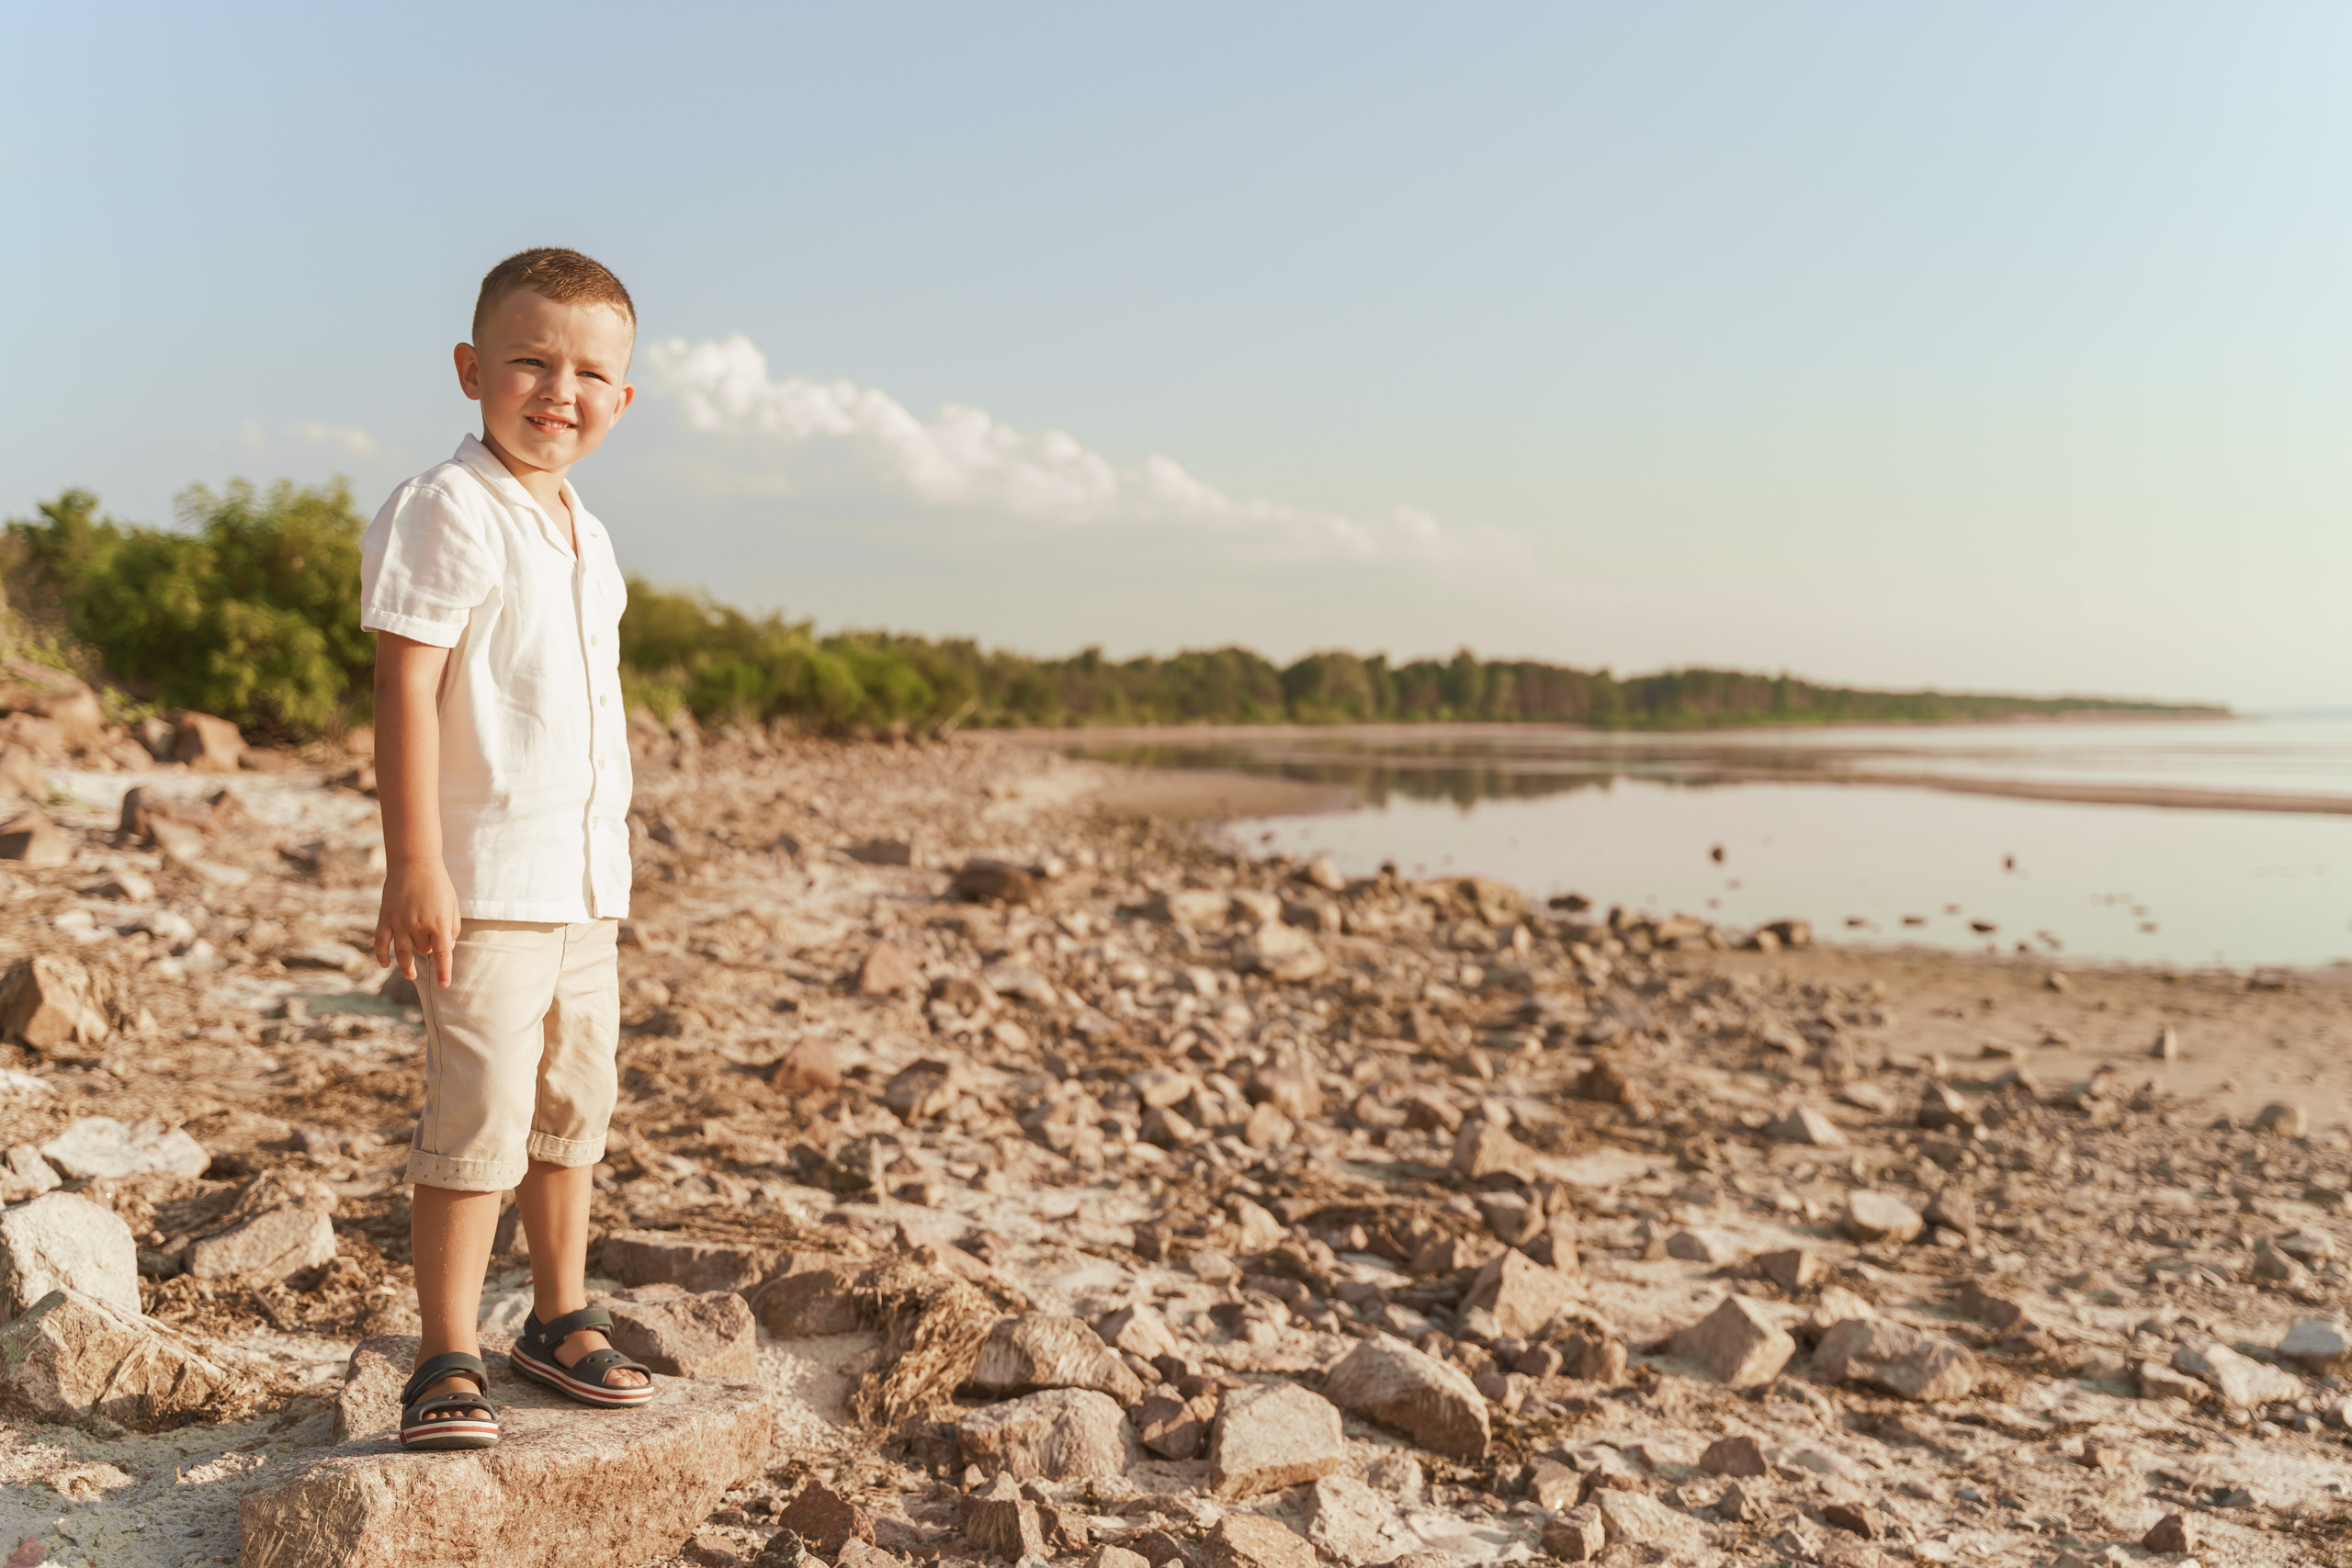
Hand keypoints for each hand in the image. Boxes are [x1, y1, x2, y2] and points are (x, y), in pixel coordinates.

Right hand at [376, 857, 460, 986]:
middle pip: (423, 951)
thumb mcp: (453, 905)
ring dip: (407, 967)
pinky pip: (381, 942)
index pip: (443, 955)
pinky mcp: (385, 918)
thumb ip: (452, 928)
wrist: (415, 863)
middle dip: (428, 950)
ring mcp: (399, 923)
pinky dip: (382, 956)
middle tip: (431, 942)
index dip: (444, 972)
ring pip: (403, 953)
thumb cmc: (438, 885)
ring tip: (411, 975)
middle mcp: (418, 926)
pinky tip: (385, 964)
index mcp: (439, 923)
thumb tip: (447, 948)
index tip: (444, 985)